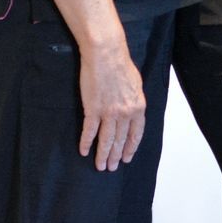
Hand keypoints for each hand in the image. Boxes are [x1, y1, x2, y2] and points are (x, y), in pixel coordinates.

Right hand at [78, 40, 146, 171]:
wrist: (106, 55)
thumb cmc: (121, 65)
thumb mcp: (136, 85)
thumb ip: (134, 101)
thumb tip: (132, 112)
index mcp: (138, 107)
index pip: (136, 134)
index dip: (130, 148)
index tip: (127, 158)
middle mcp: (125, 113)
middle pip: (120, 140)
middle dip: (116, 156)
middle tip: (111, 168)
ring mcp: (108, 113)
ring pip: (106, 140)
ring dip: (102, 155)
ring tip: (100, 166)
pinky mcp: (92, 109)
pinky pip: (89, 131)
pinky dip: (86, 142)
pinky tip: (83, 151)